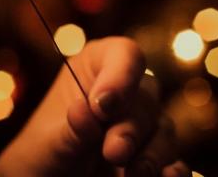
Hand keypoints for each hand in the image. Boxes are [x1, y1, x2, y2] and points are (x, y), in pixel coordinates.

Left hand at [0, 37, 188, 176]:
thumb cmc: (41, 154)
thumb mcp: (49, 142)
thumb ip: (72, 129)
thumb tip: (85, 110)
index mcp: (94, 68)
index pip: (124, 54)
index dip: (121, 76)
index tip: (102, 106)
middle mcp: (124, 92)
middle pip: (147, 98)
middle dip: (131, 128)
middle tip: (113, 152)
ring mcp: (142, 126)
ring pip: (164, 130)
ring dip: (152, 154)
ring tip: (131, 174)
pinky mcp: (154, 159)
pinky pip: (176, 162)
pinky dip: (173, 172)